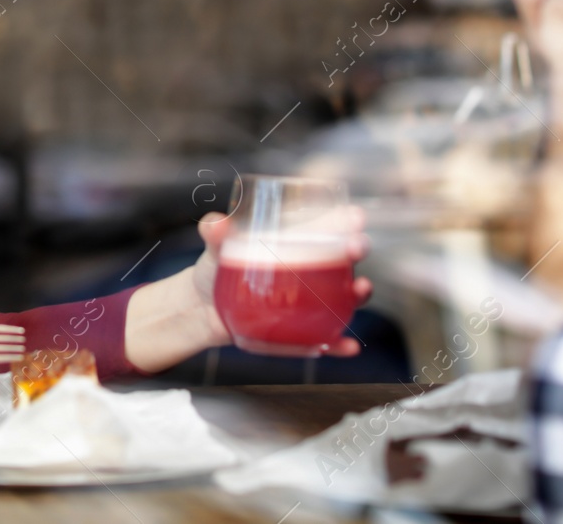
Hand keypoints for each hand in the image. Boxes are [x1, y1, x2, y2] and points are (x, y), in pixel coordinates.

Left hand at [188, 210, 371, 357]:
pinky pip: (326, 339)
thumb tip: (217, 225)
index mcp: (292, 243)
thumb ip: (215, 233)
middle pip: (341, 258)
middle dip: (356, 249)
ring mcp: (307, 302)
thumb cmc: (215, 269)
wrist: (201, 309)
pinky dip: (339, 344)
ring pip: (343, 297)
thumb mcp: (215, 248)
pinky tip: (349, 346)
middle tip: (358, 246)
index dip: (345, 220)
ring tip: (362, 289)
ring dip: (358, 293)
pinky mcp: (300, 330)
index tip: (356, 215)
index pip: (325, 227)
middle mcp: (307, 271)